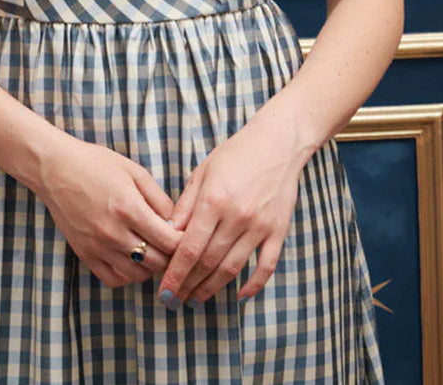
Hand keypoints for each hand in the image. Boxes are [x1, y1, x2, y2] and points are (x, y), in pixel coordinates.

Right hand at [36, 135, 183, 288]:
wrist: (55, 169)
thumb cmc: (96, 164)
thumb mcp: (134, 172)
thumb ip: (159, 198)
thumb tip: (176, 223)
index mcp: (130, 208)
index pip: (170, 242)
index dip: (184, 243)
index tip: (188, 238)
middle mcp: (114, 232)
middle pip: (157, 263)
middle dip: (170, 257)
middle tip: (172, 247)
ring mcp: (98, 246)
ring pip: (137, 275)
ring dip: (150, 267)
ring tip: (152, 252)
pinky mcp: (84, 254)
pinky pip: (113, 279)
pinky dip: (127, 275)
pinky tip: (131, 260)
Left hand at [158, 115, 304, 305]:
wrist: (277, 143)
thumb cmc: (235, 154)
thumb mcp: (202, 172)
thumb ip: (186, 205)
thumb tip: (168, 234)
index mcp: (213, 201)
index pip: (189, 248)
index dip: (175, 273)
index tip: (165, 290)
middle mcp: (236, 217)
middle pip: (208, 262)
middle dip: (189, 284)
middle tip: (176, 299)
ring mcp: (259, 226)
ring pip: (233, 268)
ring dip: (213, 288)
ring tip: (198, 298)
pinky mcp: (278, 231)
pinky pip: (266, 266)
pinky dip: (254, 285)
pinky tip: (239, 296)